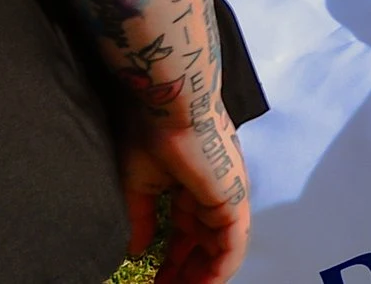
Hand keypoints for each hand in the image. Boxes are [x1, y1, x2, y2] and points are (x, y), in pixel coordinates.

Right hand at [120, 117, 250, 283]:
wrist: (168, 103)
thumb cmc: (151, 133)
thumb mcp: (139, 186)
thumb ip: (142, 220)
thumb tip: (136, 250)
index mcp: (194, 186)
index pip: (188, 233)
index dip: (173, 260)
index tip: (155, 281)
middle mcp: (215, 192)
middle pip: (206, 245)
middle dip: (188, 273)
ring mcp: (227, 195)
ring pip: (221, 249)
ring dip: (202, 277)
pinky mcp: (233, 199)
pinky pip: (232, 245)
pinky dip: (219, 270)